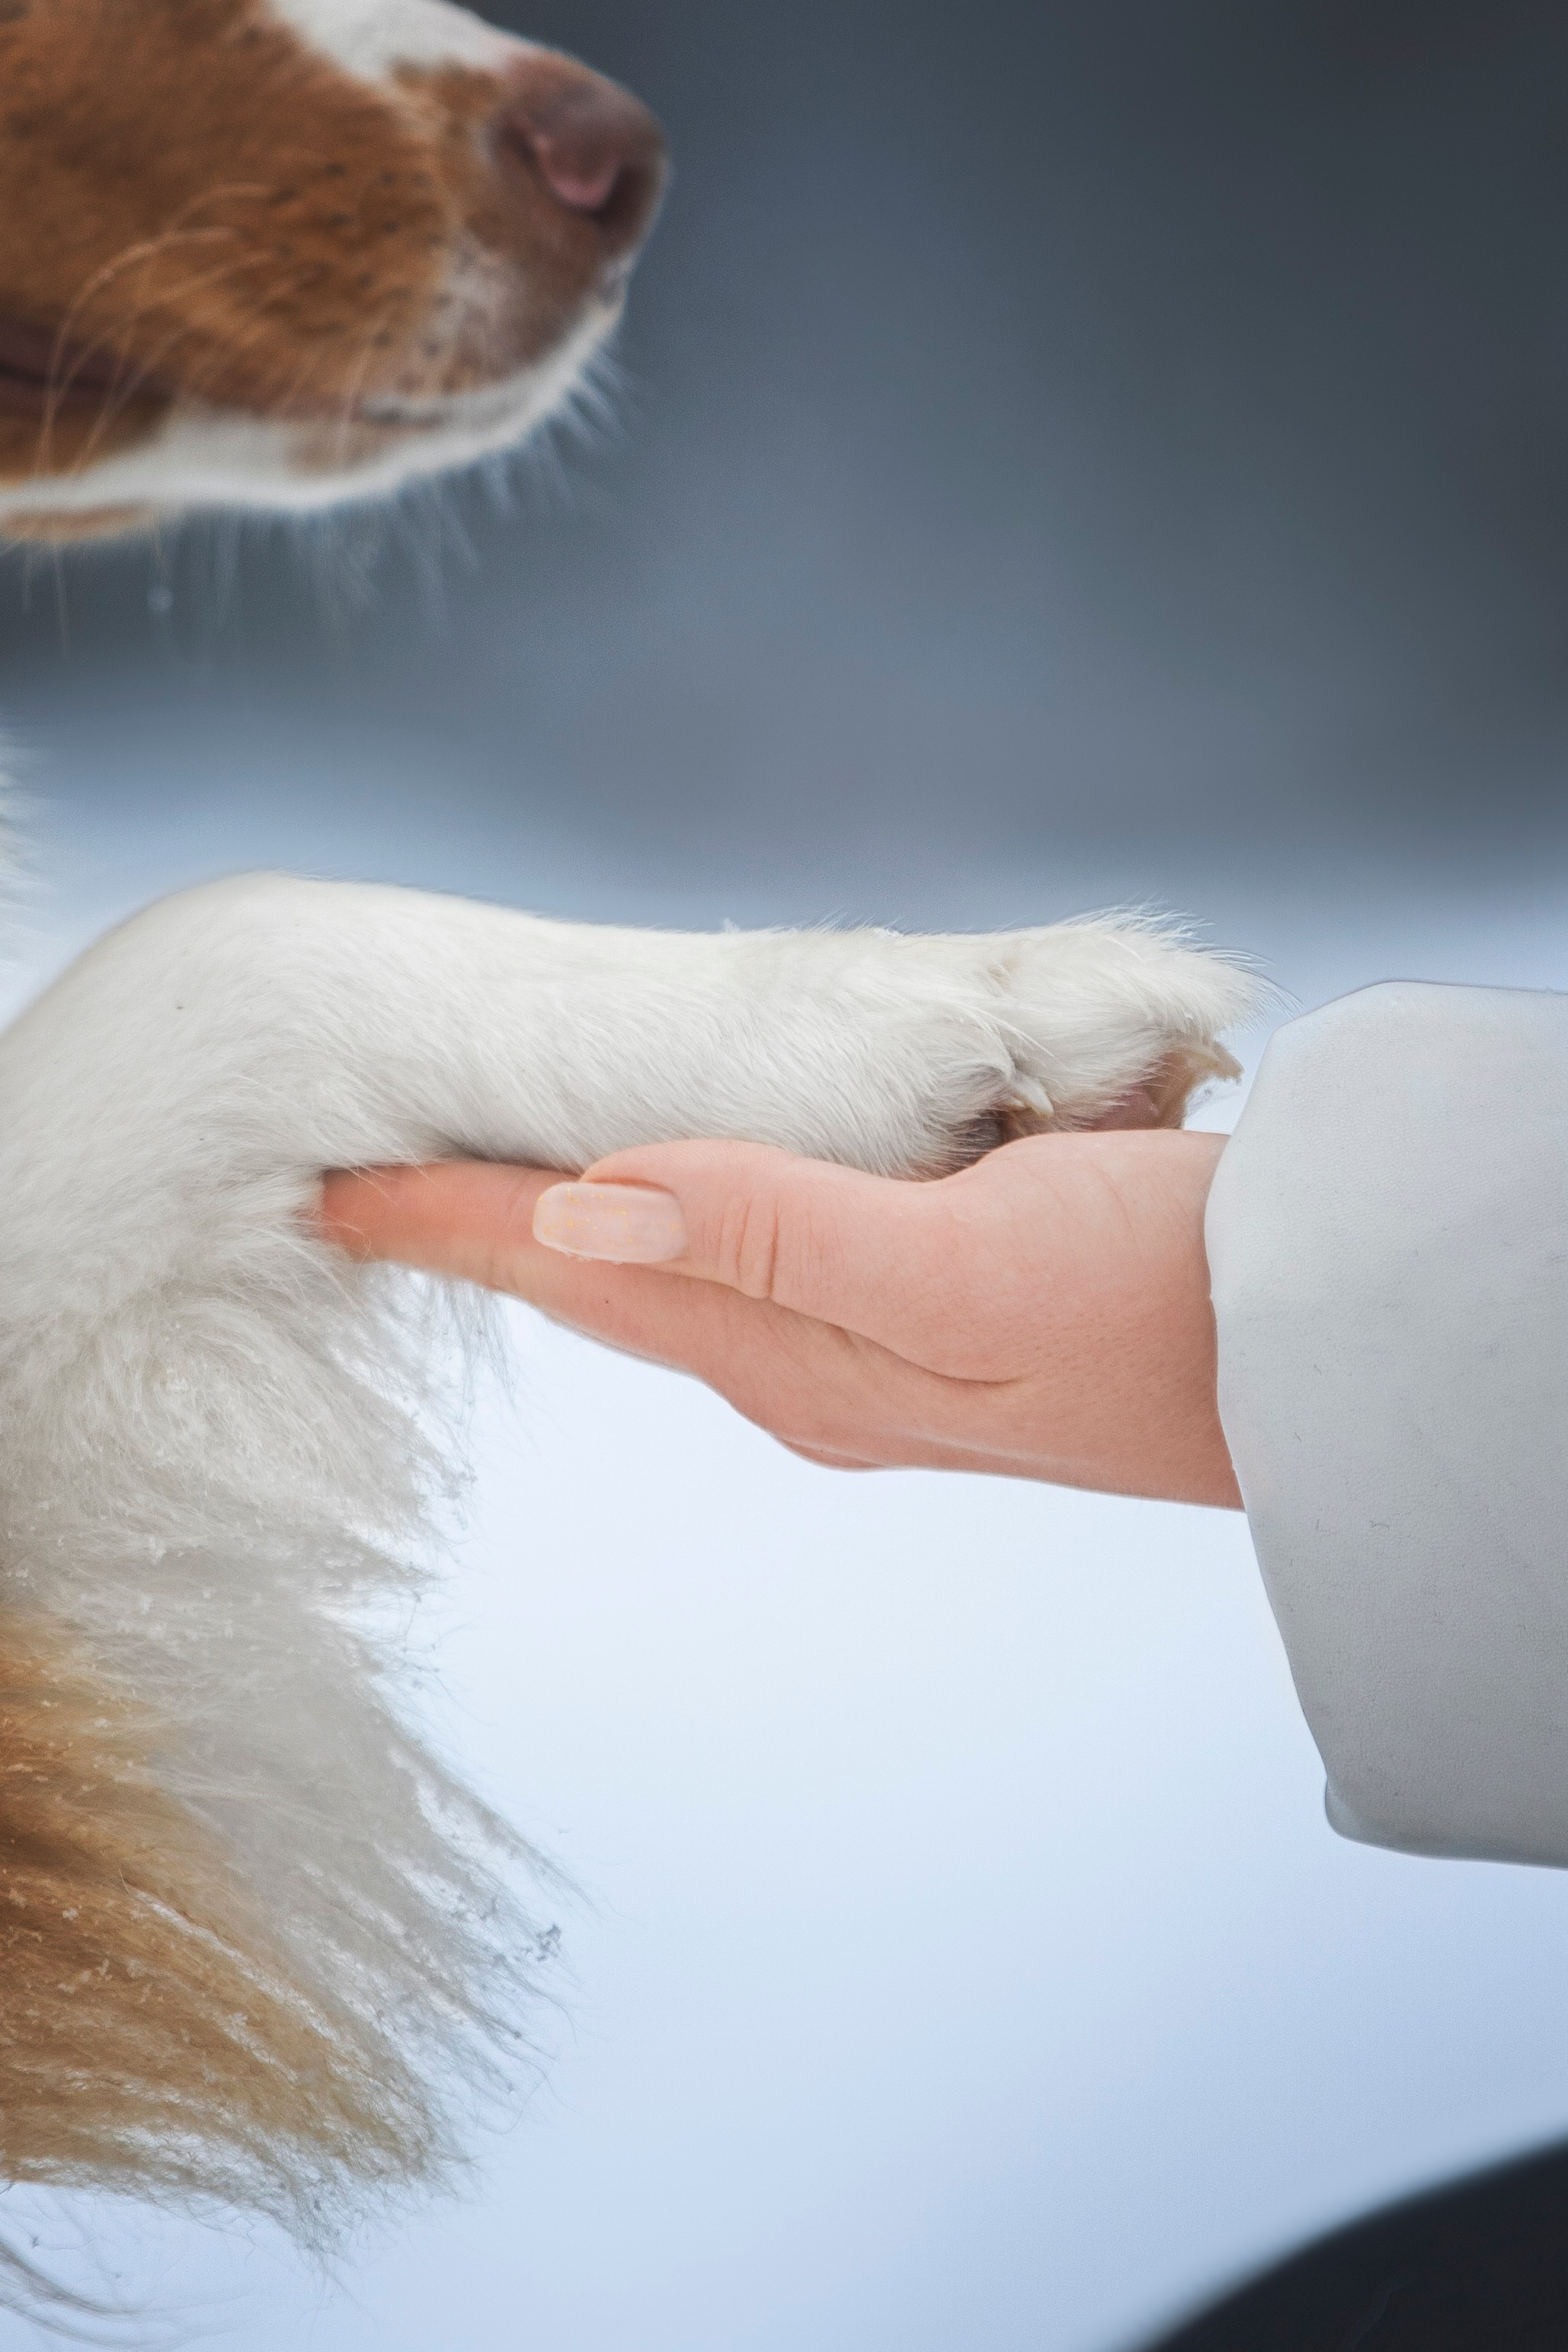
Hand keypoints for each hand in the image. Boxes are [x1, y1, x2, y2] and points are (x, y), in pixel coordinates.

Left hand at [318, 1129, 1239, 1507]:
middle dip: (489, 1233)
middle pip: (612, 1283)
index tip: (333, 1193)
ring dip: (579, 1228)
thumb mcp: (961, 1264)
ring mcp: (875, 1344)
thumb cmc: (1156, 1307)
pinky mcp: (940, 1309)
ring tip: (488, 1189)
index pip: (586, 1271)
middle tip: (374, 1190)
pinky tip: (685, 1192)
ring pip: (681, 1271)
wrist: (1310, 1365)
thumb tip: (583, 1210)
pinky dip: (693, 1213)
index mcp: (798, 1351)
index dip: (454, 1225)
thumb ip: (773, 1233)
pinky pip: (767, 1254)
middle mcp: (813, 1360)